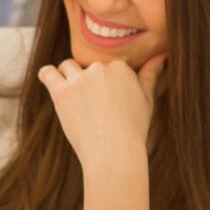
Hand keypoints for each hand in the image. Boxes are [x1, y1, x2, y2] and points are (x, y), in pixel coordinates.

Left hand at [37, 54, 165, 172]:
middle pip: (88, 66)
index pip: (107, 64)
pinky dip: (48, 75)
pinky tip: (52, 83)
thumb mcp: (147, 100)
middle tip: (93, 107)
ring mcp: (79, 80)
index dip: (106, 81)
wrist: (114, 153)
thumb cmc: (133, 130)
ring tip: (75, 100)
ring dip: (69, 78)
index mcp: (121, 67)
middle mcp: (100, 68)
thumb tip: (161, 55)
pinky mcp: (61, 92)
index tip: (107, 100)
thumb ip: (151, 74)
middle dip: (88, 81)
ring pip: (67, 67)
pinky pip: (48, 73)